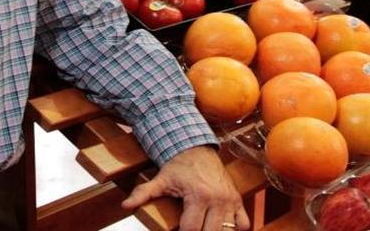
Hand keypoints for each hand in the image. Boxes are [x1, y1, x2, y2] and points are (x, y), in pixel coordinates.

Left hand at [121, 146, 247, 230]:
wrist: (197, 147)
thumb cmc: (179, 166)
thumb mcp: (161, 179)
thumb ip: (143, 193)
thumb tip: (126, 205)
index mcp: (199, 197)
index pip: (191, 230)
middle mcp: (217, 200)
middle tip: (190, 227)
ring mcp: (229, 201)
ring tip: (203, 227)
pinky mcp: (237, 200)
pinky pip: (244, 224)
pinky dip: (235, 229)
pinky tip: (221, 228)